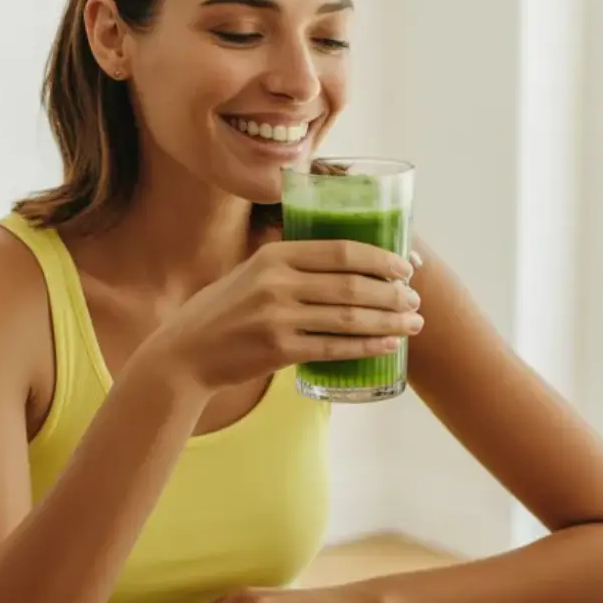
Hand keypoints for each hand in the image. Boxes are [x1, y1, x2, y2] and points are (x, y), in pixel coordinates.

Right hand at [145, 240, 422, 390]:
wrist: (187, 352)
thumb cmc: (227, 310)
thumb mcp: (253, 272)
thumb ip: (292, 265)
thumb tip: (352, 261)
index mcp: (275, 254)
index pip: (341, 250)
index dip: (381, 257)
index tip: (406, 266)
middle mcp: (277, 283)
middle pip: (352, 284)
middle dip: (393, 292)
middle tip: (415, 299)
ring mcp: (278, 318)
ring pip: (350, 317)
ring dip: (389, 321)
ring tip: (413, 323)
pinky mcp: (279, 350)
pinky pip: (335, 348)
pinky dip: (367, 346)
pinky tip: (388, 345)